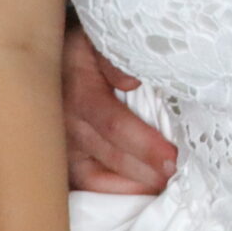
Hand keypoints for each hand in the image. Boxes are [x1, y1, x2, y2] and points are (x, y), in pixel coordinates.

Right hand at [61, 24, 175, 194]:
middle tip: (178, 178)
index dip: (144, 145)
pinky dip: (113, 191)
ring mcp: (62, 144)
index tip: (172, 157)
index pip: (114, 125)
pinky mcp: (63, 157)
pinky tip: (140, 190)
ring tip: (163, 187)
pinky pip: (86, 183)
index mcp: (79, 91)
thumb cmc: (87, 46)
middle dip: (146, 171)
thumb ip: (116, 58)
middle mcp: (66, 123)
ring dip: (132, 186)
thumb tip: (132, 82)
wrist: (52, 52)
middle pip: (110, 155)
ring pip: (95, 177)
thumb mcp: (100, 39)